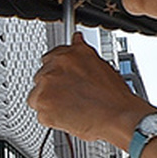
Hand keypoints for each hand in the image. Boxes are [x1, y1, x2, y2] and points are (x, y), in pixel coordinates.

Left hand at [28, 34, 149, 145]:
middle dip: (53, 87)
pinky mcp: (42, 111)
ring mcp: (44, 90)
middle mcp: (52, 71)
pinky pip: (41, 114)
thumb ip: (81, 51)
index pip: (49, 59)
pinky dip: (52, 117)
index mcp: (65, 56)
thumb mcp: (100, 63)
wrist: (118, 117)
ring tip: (71, 107)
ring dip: (50, 101)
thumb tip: (76, 40)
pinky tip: (69, 115)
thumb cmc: (114, 95)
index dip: (58, 71)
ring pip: (38, 96)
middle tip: (71, 95)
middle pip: (41, 78)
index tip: (64, 78)